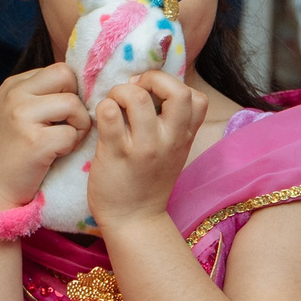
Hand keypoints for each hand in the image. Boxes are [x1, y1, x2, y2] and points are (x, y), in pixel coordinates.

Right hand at [0, 64, 90, 209]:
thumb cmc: (11, 154)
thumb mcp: (19, 114)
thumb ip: (43, 96)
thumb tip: (86, 86)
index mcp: (13, 85)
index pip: (59, 70)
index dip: (69, 92)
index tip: (61, 116)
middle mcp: (14, 94)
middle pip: (67, 77)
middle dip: (76, 102)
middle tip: (67, 126)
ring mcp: (21, 116)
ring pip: (73, 104)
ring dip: (78, 126)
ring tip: (61, 142)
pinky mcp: (33, 141)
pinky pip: (72, 134)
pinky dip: (70, 147)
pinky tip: (54, 155)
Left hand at [86, 69, 206, 233]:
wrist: (133, 220)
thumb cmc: (147, 182)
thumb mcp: (172, 153)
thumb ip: (170, 125)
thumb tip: (149, 88)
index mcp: (184, 138)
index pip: (197, 98)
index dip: (174, 86)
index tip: (153, 95)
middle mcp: (169, 141)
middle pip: (177, 91)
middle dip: (152, 79)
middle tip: (135, 90)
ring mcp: (144, 148)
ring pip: (137, 97)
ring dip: (121, 92)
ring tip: (114, 105)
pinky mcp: (116, 154)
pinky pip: (109, 114)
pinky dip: (103, 108)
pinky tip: (102, 120)